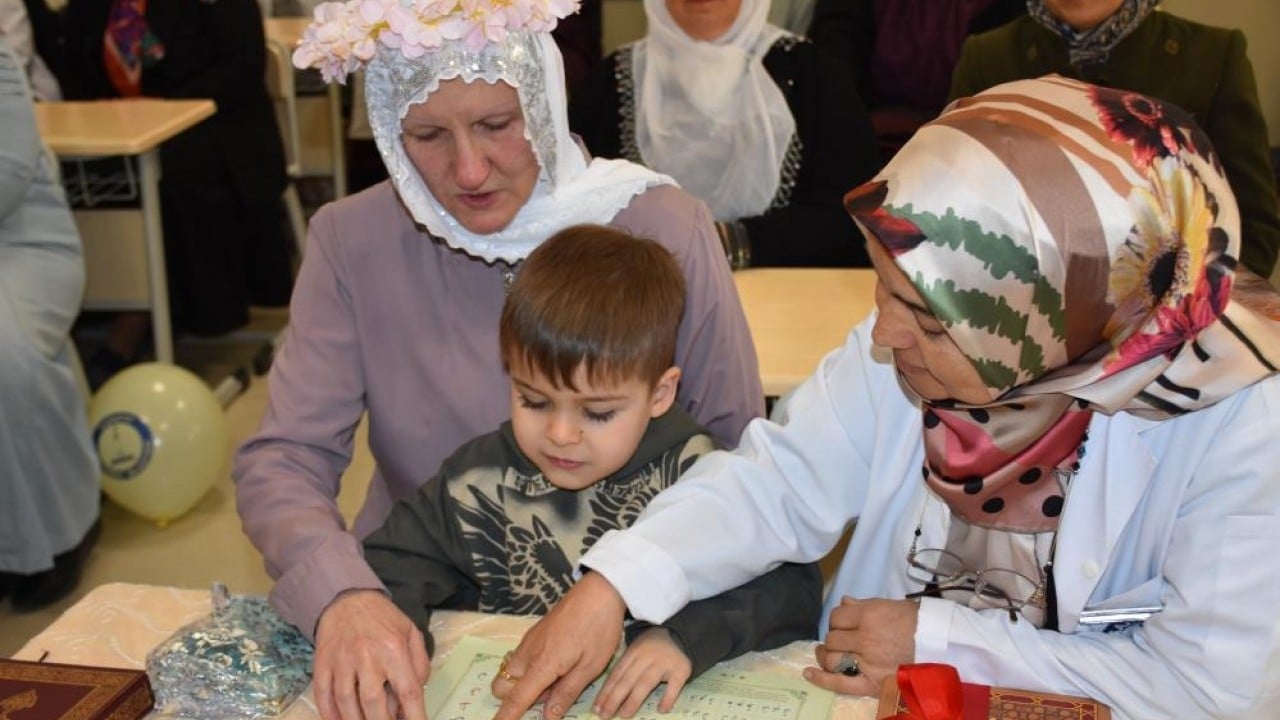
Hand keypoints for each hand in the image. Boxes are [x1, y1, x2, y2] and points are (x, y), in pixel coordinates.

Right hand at [312, 590, 430, 719]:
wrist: (348, 599)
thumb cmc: (383, 620)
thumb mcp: (411, 633)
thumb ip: (419, 664)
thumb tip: (417, 694)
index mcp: (394, 648)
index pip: (408, 690)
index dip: (414, 716)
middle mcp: (367, 656)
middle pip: (373, 701)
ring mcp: (341, 660)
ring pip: (345, 701)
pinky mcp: (322, 663)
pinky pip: (322, 694)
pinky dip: (329, 714)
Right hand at [491, 572, 626, 719]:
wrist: (599, 591)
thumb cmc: (599, 628)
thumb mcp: (591, 666)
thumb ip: (567, 692)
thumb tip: (548, 716)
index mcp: (543, 664)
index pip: (515, 698)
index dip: (505, 716)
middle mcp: (528, 653)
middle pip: (502, 686)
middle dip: (516, 698)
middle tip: (550, 692)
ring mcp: (529, 641)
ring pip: (510, 671)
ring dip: (524, 683)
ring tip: (558, 675)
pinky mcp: (533, 633)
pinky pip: (520, 658)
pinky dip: (529, 668)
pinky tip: (557, 661)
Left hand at [594, 628, 691, 717]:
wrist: (682, 634)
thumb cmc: (653, 647)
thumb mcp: (636, 650)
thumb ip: (624, 668)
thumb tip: (605, 695)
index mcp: (633, 652)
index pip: (617, 674)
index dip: (605, 692)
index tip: (596, 708)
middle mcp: (646, 657)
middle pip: (628, 680)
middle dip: (614, 699)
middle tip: (605, 715)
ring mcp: (664, 663)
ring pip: (646, 683)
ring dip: (633, 701)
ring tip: (624, 715)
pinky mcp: (681, 670)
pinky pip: (674, 686)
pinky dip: (668, 698)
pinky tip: (661, 710)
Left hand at [803, 596, 916, 696]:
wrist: (939, 645)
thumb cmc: (917, 623)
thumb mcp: (891, 606)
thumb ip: (864, 605)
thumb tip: (843, 602)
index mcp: (869, 616)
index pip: (837, 616)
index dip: (837, 620)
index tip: (843, 624)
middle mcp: (864, 638)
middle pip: (832, 638)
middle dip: (834, 638)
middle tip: (842, 640)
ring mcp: (866, 662)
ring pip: (832, 658)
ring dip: (826, 656)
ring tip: (827, 653)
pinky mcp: (871, 682)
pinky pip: (840, 683)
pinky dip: (821, 680)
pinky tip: (809, 673)